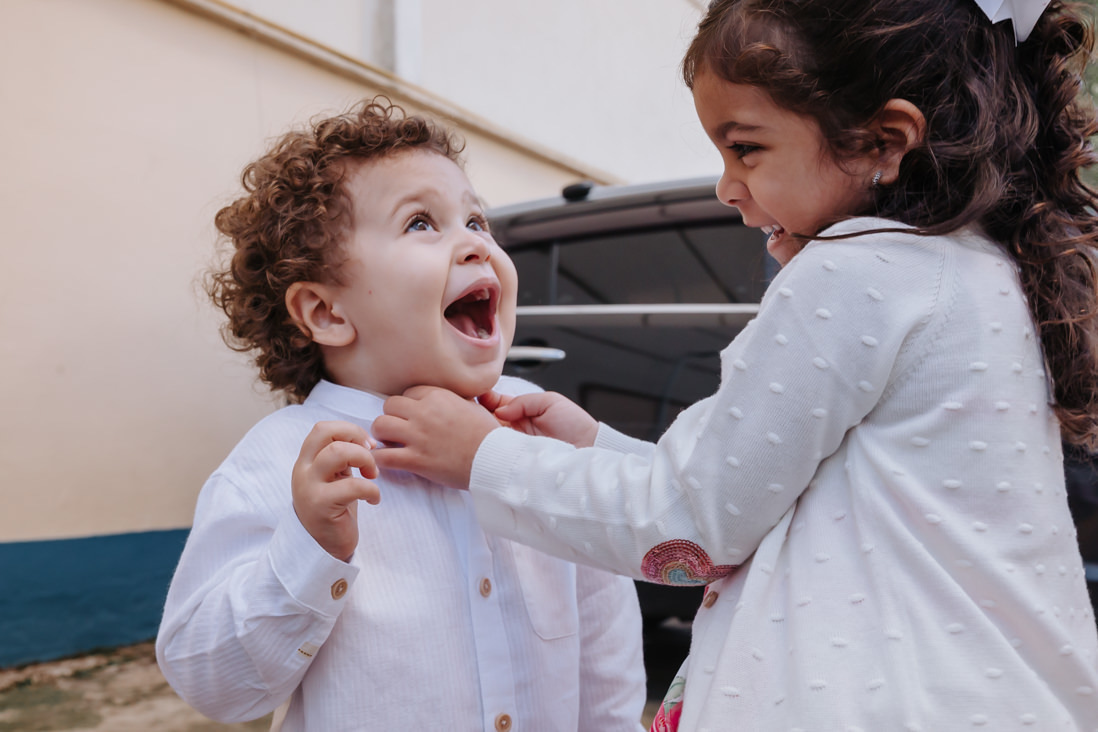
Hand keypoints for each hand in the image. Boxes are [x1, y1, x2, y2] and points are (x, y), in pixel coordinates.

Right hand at [292, 421, 379, 561]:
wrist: (322, 548)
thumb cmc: (334, 509)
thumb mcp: (334, 477)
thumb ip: (342, 457)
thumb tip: (367, 439)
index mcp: (307, 461)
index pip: (322, 428)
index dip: (349, 430)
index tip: (367, 445)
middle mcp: (303, 471)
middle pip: (326, 433)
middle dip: (356, 439)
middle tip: (371, 458)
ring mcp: (309, 488)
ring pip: (337, 453)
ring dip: (364, 459)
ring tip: (373, 476)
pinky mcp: (321, 506)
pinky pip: (353, 486)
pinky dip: (372, 490)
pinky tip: (374, 500)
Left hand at [371, 385, 499, 488]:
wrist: (495, 460)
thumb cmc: (487, 435)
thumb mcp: (472, 406)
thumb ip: (452, 400)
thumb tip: (443, 400)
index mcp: (439, 396)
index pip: (408, 392)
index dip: (408, 405)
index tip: (413, 416)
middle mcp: (425, 412)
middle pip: (389, 405)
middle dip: (393, 417)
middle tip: (399, 429)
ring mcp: (418, 436)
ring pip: (380, 426)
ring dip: (382, 435)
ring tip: (390, 443)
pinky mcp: (416, 460)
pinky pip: (383, 456)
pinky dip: (380, 459)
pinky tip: (386, 461)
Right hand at [479, 390, 597, 446]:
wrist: (589, 449)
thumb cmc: (575, 425)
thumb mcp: (550, 402)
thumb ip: (523, 401)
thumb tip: (499, 410)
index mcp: (520, 413)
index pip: (494, 404)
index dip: (484, 400)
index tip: (478, 397)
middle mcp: (513, 430)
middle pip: (486, 421)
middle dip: (478, 416)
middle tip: (473, 413)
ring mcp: (513, 447)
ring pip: (489, 439)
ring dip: (483, 433)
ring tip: (479, 427)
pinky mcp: (516, 462)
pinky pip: (499, 455)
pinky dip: (493, 450)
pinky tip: (488, 445)